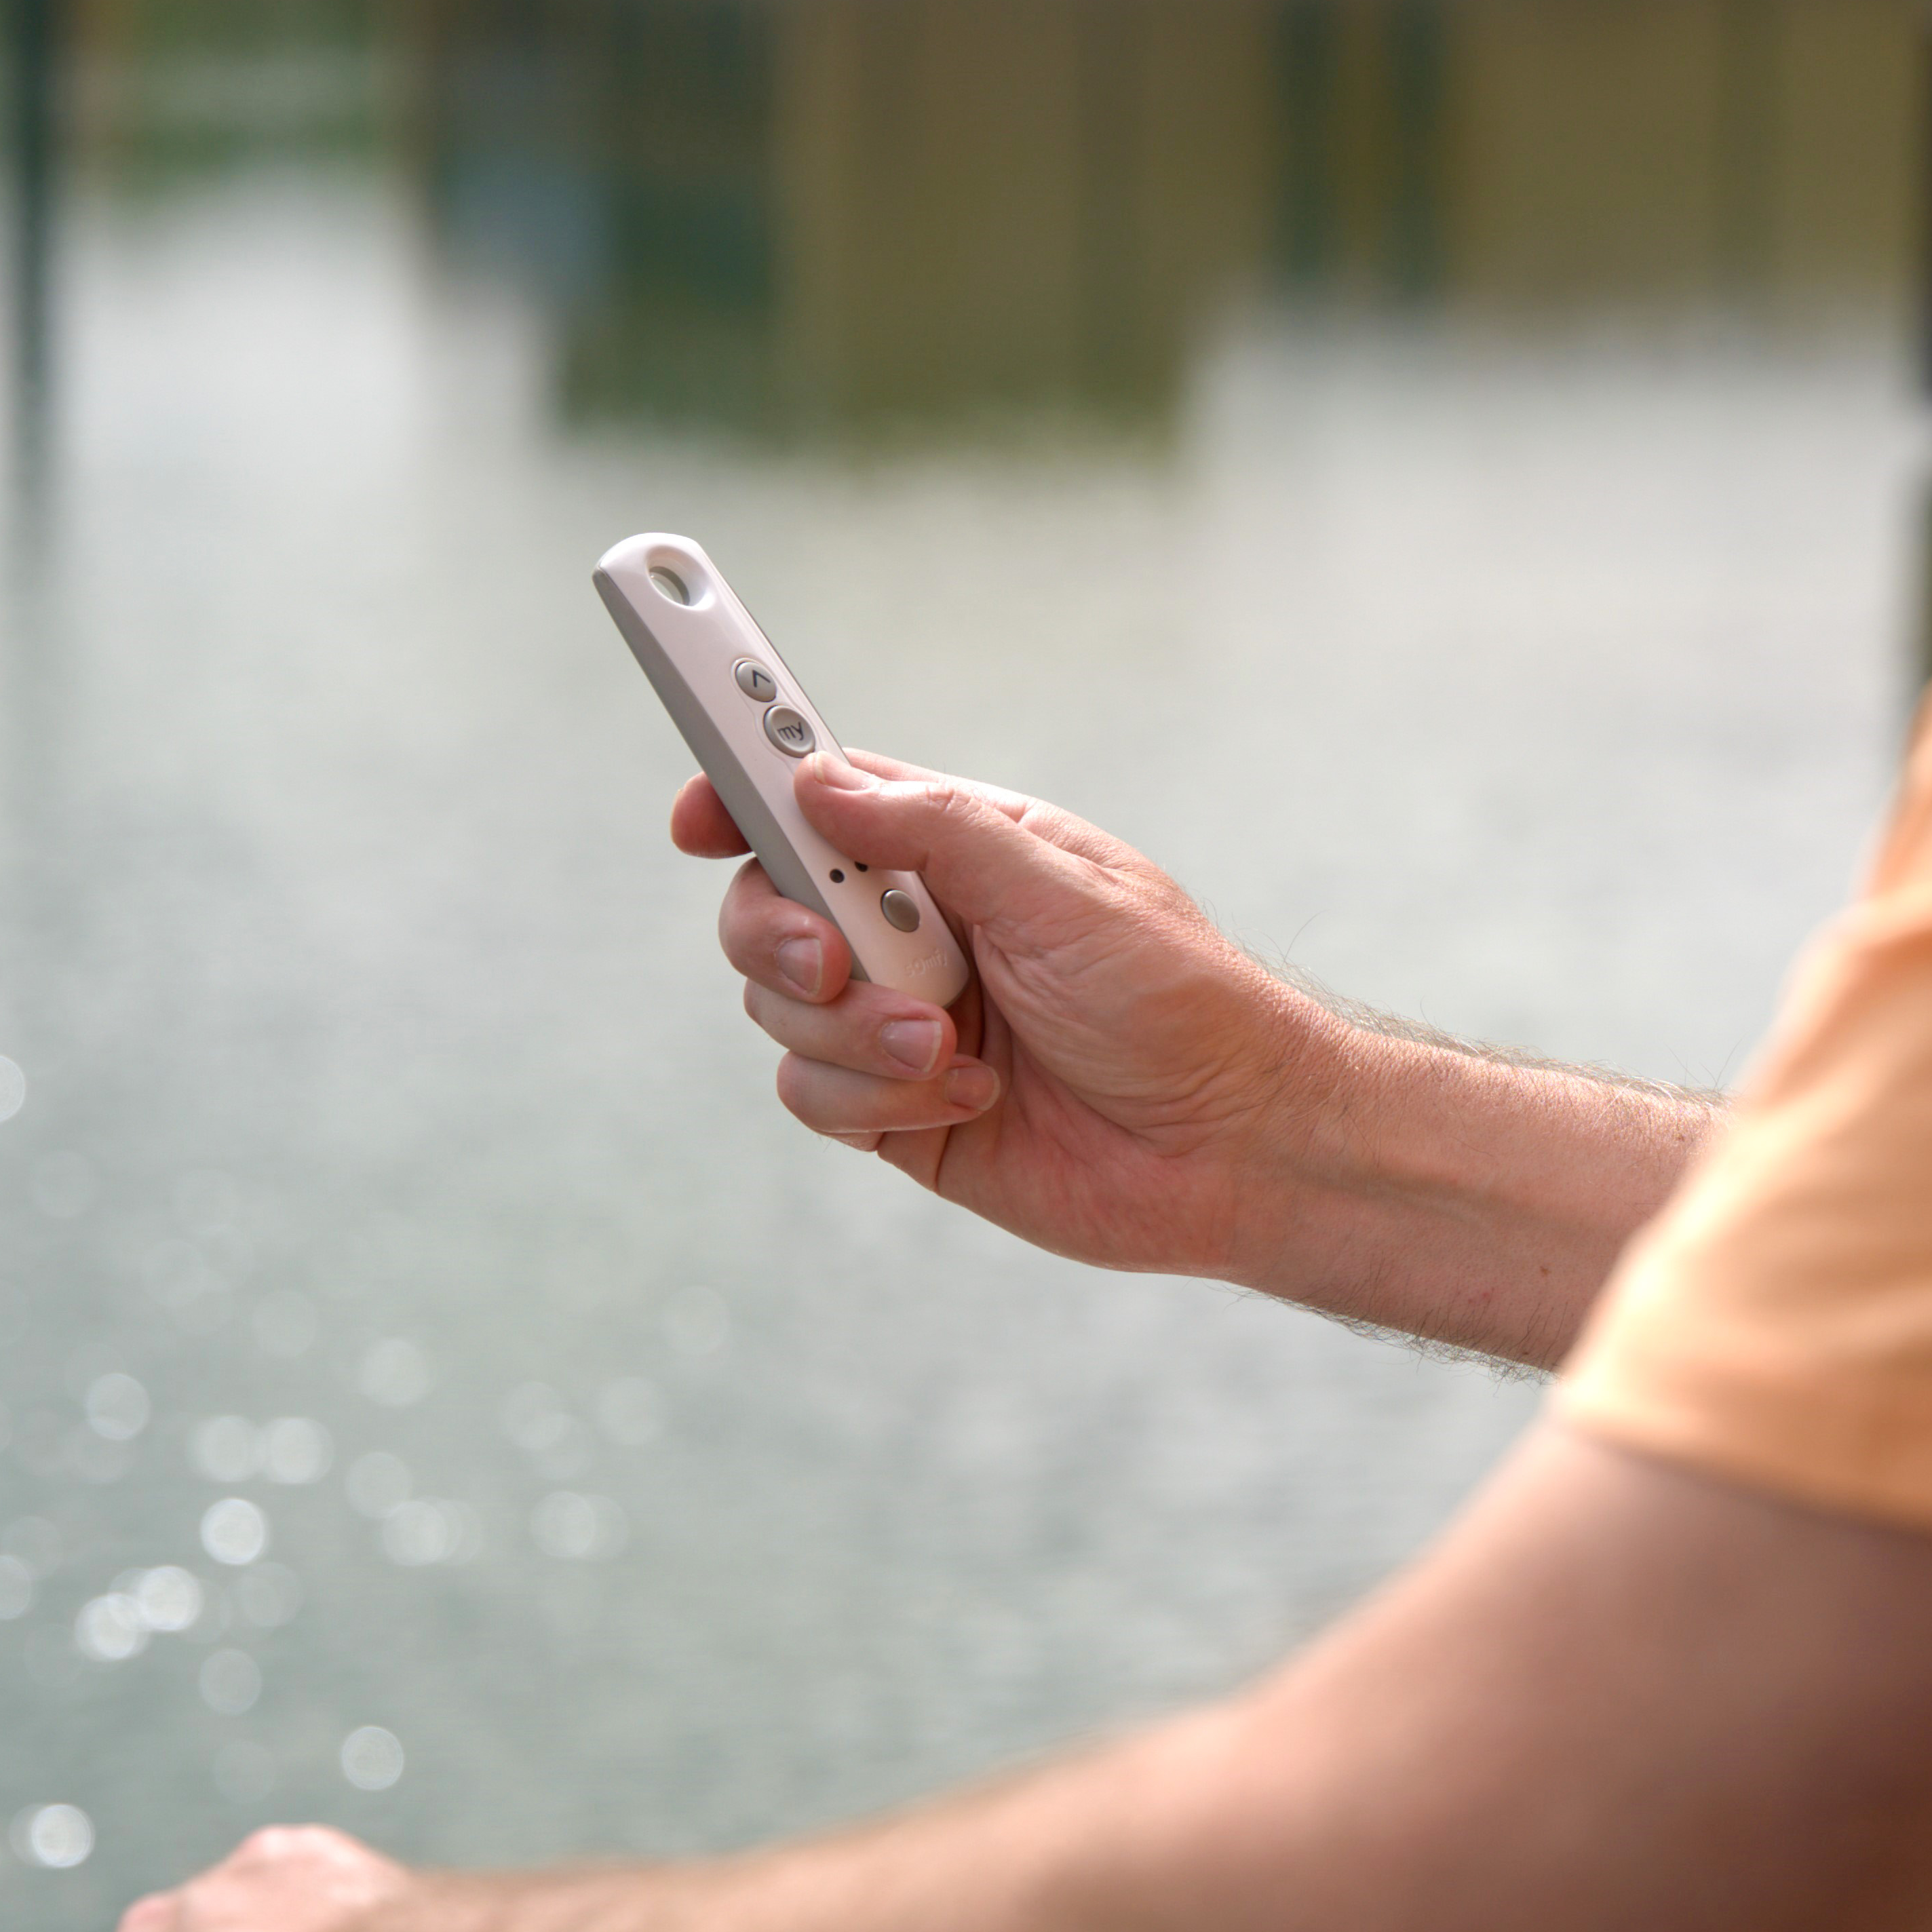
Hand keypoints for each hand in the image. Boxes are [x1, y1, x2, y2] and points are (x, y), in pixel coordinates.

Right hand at [672, 753, 1353, 1278]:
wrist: (1234, 1148)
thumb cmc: (1179, 1002)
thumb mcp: (1061, 890)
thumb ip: (933, 833)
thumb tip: (816, 784)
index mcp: (962, 853)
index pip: (821, 804)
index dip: (743, 795)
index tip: (697, 814)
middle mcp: (920, 932)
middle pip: (770, 906)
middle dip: (778, 935)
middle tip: (832, 963)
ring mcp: (902, 1024)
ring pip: (781, 1012)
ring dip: (854, 1036)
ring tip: (950, 1049)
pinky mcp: (900, 1114)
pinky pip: (814, 1098)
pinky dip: (874, 1101)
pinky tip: (967, 1099)